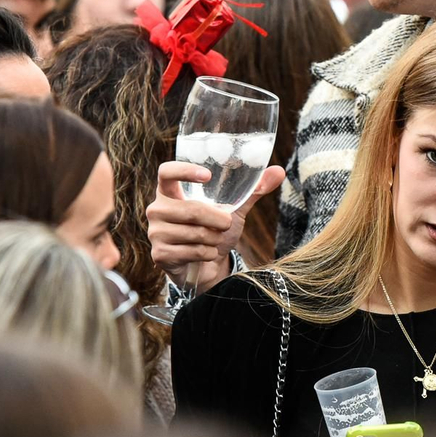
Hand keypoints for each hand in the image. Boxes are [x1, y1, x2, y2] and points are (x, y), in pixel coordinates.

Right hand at [145, 162, 284, 293]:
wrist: (207, 266)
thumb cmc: (215, 232)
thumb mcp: (234, 210)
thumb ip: (253, 191)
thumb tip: (279, 170)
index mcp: (170, 192)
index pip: (167, 172)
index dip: (184, 171)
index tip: (208, 176)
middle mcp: (157, 209)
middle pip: (191, 209)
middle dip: (218, 219)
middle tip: (226, 223)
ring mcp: (156, 233)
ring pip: (195, 232)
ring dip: (214, 239)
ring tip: (214, 240)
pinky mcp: (160, 254)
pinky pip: (193, 251)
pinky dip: (209, 253)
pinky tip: (206, 254)